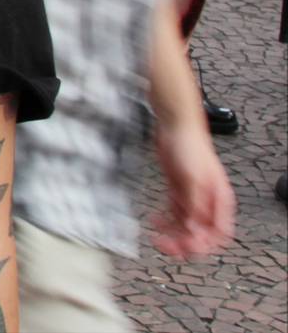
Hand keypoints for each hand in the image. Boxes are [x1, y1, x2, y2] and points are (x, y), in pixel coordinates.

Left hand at [152, 119, 234, 257]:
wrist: (175, 126)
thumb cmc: (190, 147)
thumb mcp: (194, 180)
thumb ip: (196, 207)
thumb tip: (195, 232)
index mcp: (220, 201)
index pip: (219, 234)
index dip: (205, 244)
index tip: (186, 247)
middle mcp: (208, 202)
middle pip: (201, 233)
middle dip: (185, 243)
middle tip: (167, 247)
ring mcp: (193, 197)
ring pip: (186, 225)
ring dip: (173, 234)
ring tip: (158, 238)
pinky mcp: (178, 191)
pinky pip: (174, 213)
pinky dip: (165, 221)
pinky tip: (154, 221)